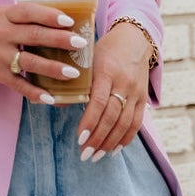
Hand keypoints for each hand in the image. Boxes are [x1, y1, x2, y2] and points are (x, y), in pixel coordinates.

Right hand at [0, 3, 86, 104]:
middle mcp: (1, 34)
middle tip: (80, 43)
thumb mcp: (1, 15)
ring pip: (30, 61)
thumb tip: (61, 19)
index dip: (49, 15)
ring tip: (73, 72)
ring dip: (53, 68)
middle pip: (34, 35)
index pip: (29, 12)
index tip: (69, 20)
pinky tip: (50, 97)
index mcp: (4, 15)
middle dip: (59, 39)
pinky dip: (34, 92)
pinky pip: (18, 84)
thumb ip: (24, 16)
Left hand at [77, 21, 152, 160]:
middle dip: (98, 138)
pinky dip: (126, 138)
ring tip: (96, 156)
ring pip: (125, 123)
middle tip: (84, 154)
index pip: (98, 101)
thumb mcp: (86, 59)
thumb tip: (51, 101)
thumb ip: (73, 81)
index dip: (90, 122)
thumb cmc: (103, 50)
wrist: (134, 39)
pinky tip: (114, 150)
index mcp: (106, 71)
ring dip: (110, 143)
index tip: (80, 138)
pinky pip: (137, 122)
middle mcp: (124, 82)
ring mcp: (136, 91)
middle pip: (112, 116)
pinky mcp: (143, 98)